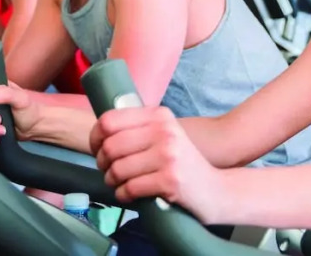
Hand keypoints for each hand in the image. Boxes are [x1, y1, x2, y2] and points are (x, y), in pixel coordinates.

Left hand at [90, 106, 222, 223]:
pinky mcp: (170, 180)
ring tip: (120, 184)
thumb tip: (101, 132)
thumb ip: (139, 129)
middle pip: (110, 146)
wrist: (215, 189)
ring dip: (112, 181)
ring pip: (117, 169)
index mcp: (159, 116)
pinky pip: (130, 188)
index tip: (98, 150)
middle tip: (109, 172)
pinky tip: (130, 195)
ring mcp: (168, 155)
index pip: (109, 120)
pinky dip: (124, 195)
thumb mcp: (165, 135)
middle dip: (103, 164)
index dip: (95, 137)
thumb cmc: (183, 164)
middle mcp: (164, 131)